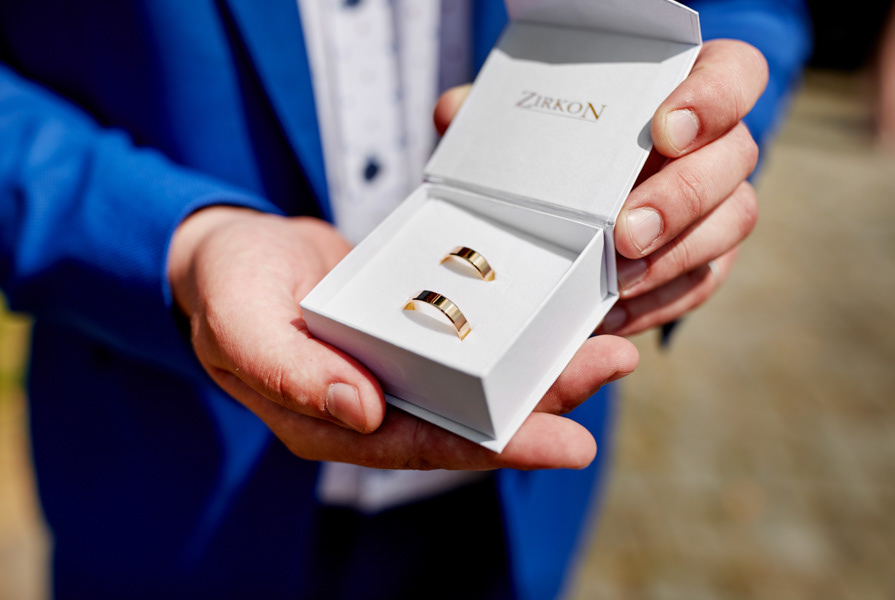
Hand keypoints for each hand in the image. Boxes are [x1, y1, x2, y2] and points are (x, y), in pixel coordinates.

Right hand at [168, 206, 637, 469]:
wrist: (230, 252)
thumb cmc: (226, 288)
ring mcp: (396, 369)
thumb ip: (288, 371)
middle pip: (472, 418)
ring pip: (482, 382)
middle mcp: (375, 406)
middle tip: (614, 365)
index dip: (497, 447)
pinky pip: (472, 340)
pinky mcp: (411, 333)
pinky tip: (561, 317)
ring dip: (545, 365)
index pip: (425, 445)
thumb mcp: (239, 323)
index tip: (564, 442)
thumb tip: (359, 411)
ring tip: (610, 343)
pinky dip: (517, 332)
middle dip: (546, 401)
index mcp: (333, 420)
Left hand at [437, 40, 767, 336]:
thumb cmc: (554, 145)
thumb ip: (495, 110)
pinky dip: (659, 301)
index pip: (734, 74)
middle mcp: (716, 145)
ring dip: (672, 257)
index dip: (713, 98)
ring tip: (615, 281)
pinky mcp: (706, 259)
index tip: (663, 129)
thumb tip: (451, 111)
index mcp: (683, 90)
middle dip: (681, 197)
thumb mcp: (522, 121)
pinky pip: (701, 282)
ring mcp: (719, 205)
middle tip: (626, 231)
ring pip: (730, 224)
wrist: (566, 199)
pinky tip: (613, 311)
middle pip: (735, 159)